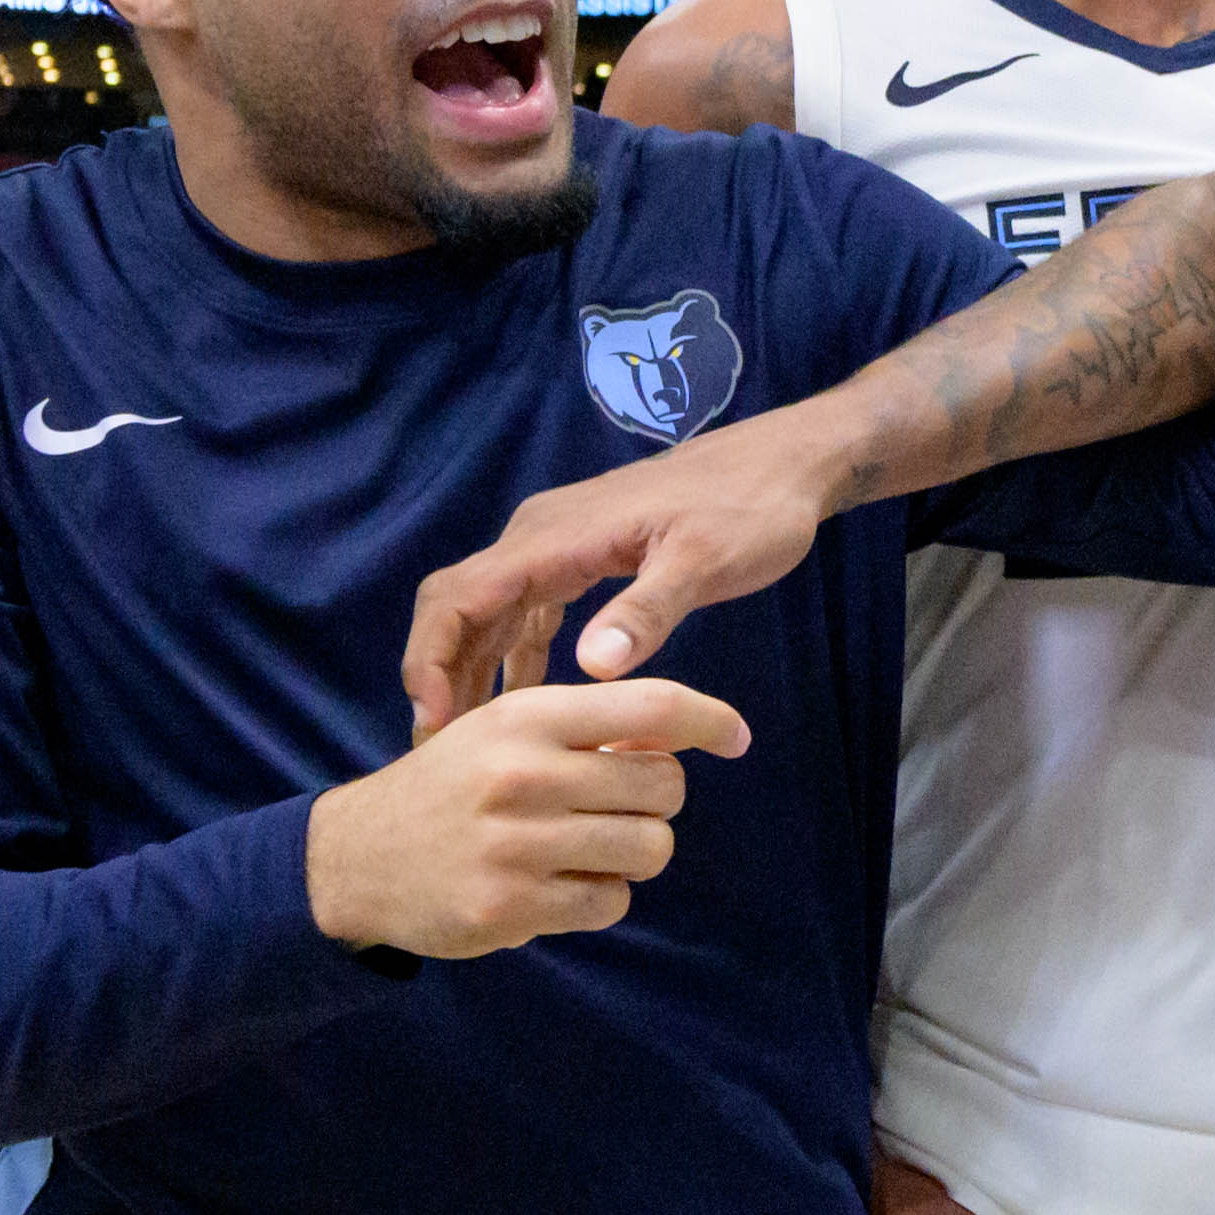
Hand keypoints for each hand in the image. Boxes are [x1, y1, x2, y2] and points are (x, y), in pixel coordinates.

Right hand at [305, 680, 746, 960]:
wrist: (357, 857)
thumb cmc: (452, 786)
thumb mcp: (504, 729)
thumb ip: (586, 726)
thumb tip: (679, 738)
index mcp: (526, 717)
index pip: (653, 707)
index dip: (710, 719)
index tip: (737, 737)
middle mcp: (524, 774)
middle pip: (664, 786)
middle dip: (656, 800)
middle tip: (615, 808)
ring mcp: (516, 845)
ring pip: (649, 849)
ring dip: (633, 852)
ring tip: (585, 848)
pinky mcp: (509, 906)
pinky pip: (611, 902)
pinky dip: (600, 897)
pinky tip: (557, 885)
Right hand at [403, 425, 841, 719]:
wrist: (785, 464)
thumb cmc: (751, 509)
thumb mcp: (704, 563)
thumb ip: (646, 612)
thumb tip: (592, 670)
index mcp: (554, 537)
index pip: (458, 595)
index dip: (431, 657)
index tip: (430, 720)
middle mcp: (541, 537)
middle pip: (460, 606)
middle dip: (441, 675)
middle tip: (436, 750)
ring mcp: (560, 546)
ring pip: (490, 612)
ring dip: (472, 671)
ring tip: (464, 741)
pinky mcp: (584, 558)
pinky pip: (527, 612)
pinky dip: (513, 657)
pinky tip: (521, 707)